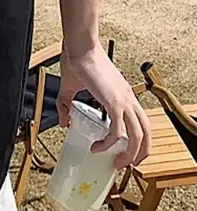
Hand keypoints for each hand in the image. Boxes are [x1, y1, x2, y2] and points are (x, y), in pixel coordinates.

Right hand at [57, 43, 150, 168]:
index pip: (140, 121)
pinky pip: (118, 131)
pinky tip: (97, 146)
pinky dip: (109, 143)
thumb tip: (64, 121)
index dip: (136, 139)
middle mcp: (128, 98)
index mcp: (123, 94)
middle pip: (147, 132)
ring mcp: (124, 101)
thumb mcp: (71, 88)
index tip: (123, 150)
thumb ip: (66, 105)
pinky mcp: (115, 103)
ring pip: (139, 135)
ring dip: (130, 154)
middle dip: (140, 153)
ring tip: (116, 162)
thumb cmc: (78, 61)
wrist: (80, 47)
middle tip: (124, 163)